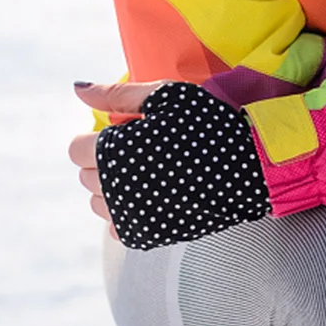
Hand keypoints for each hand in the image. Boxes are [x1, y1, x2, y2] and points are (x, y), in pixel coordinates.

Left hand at [69, 79, 272, 250]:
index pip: (77, 149)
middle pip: (86, 176)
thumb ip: (116, 94)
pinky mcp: (144, 237)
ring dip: (112, 187)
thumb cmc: (206, 123)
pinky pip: (117, 226)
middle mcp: (112, 189)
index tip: (126, 132)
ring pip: (98, 203)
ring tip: (148, 171)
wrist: (249, 167)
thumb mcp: (164, 96)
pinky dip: (128, 211)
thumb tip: (77, 89)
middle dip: (104, 160)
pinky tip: (155, 194)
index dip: (98, 137)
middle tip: (142, 148)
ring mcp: (128, 217)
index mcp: (112, 152)